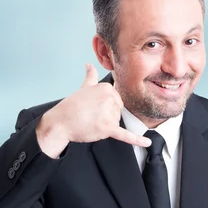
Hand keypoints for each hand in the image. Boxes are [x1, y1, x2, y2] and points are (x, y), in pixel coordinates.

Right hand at [36, 64, 150, 157]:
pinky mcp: (107, 128)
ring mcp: (109, 113)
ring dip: (106, 125)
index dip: (105, 107)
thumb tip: (89, 65)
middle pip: (118, 111)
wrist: (60, 122)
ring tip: (90, 121)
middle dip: (106, 116)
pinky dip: (137, 140)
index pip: (117, 100)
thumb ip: (90, 77)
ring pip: (117, 122)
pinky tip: (147, 143)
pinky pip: (125, 135)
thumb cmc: (71, 106)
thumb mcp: (83, 87)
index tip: (94, 107)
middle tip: (90, 115)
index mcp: (107, 88)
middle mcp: (110, 98)